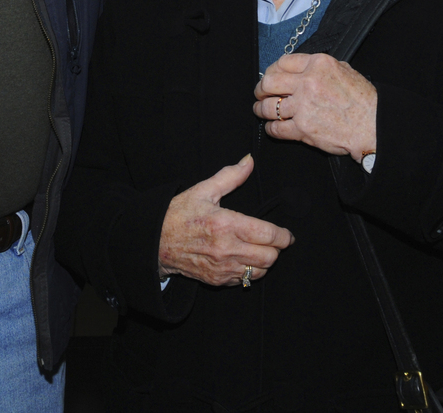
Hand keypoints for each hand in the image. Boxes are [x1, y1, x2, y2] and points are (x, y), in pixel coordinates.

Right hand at [157, 154, 293, 285]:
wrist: (155, 241)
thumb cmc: (178, 214)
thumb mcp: (203, 190)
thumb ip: (230, 176)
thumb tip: (249, 160)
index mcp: (226, 224)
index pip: (268, 235)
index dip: (284, 236)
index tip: (287, 235)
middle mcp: (227, 249)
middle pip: (270, 257)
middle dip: (276, 249)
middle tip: (273, 241)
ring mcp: (222, 267)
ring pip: (260, 272)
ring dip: (264, 262)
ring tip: (259, 251)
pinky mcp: (217, 280)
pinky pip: (244, 281)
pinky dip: (249, 272)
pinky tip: (243, 260)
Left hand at [254, 53, 376, 160]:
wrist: (374, 126)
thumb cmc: (363, 100)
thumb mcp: (345, 70)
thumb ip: (322, 67)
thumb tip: (304, 67)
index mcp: (318, 64)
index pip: (282, 62)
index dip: (272, 70)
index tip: (269, 76)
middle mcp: (307, 82)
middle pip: (269, 82)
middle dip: (260, 89)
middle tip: (260, 94)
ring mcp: (303, 106)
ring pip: (268, 106)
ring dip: (260, 109)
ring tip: (260, 110)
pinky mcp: (302, 129)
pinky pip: (276, 128)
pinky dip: (271, 128)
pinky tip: (272, 127)